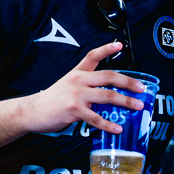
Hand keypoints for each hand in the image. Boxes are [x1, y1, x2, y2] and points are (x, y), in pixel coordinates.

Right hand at [24, 43, 144, 134]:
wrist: (32, 111)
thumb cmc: (53, 100)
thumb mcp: (69, 84)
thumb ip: (87, 85)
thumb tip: (110, 93)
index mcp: (78, 73)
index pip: (93, 56)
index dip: (107, 49)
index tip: (120, 44)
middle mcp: (79, 81)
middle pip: (109, 77)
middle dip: (128, 82)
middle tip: (142, 88)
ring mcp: (77, 95)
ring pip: (107, 96)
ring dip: (126, 102)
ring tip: (138, 106)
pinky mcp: (74, 110)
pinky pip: (96, 118)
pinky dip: (108, 124)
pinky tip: (118, 128)